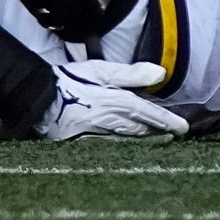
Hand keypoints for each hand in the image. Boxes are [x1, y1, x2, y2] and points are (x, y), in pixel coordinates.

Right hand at [35, 60, 185, 140]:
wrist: (37, 99)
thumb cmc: (69, 80)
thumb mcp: (99, 70)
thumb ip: (130, 73)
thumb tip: (160, 74)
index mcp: (114, 102)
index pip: (147, 113)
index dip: (167, 121)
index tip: (183, 128)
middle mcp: (109, 122)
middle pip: (140, 130)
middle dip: (159, 133)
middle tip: (176, 136)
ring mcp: (97, 137)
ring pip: (129, 141)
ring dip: (146, 142)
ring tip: (160, 142)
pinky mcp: (85, 146)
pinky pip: (112, 148)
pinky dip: (126, 148)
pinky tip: (131, 149)